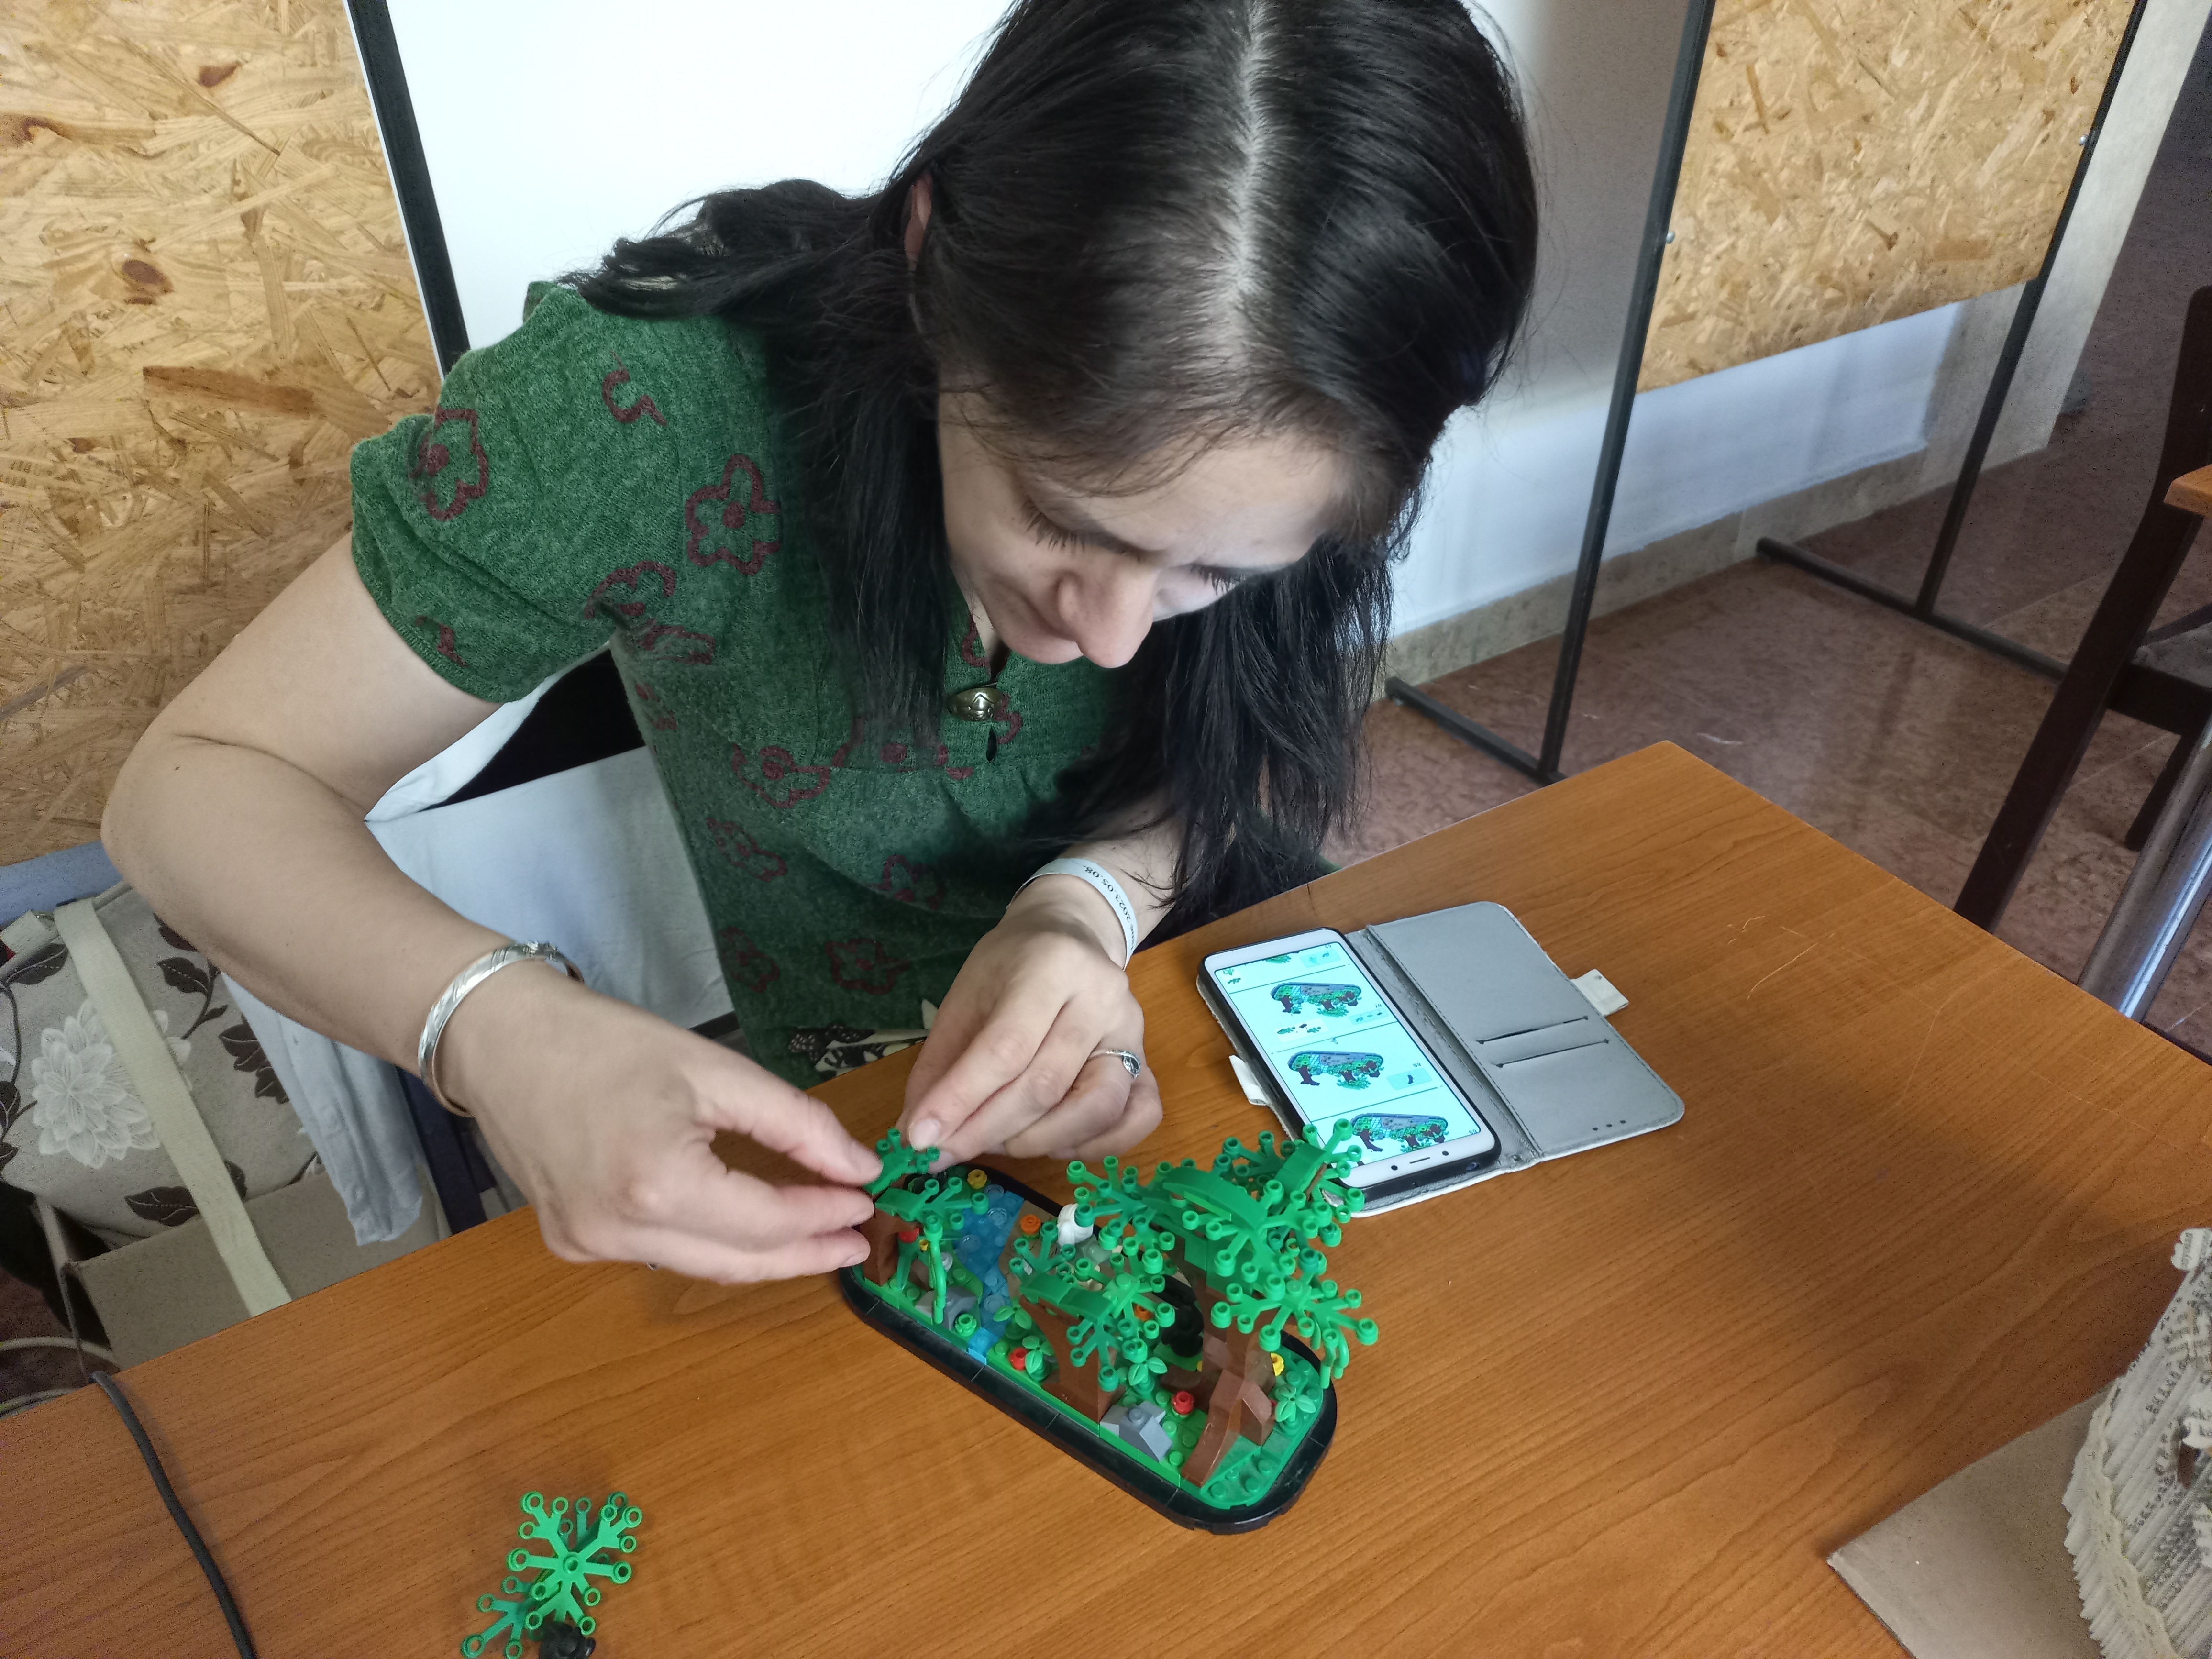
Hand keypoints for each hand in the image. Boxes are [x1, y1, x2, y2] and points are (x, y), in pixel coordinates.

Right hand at [434, 964, 879, 1280]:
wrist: (501, 1040)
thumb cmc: (606, 1042)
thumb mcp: (715, 1069)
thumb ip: (795, 1123)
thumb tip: (859, 1167)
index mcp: (655, 1184)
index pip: (766, 1222)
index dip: (824, 1216)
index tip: (868, 1202)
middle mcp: (617, 1232)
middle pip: (738, 1262)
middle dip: (805, 1254)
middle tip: (857, 1241)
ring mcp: (588, 1245)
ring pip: (702, 1266)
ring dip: (762, 1253)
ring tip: (817, 1233)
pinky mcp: (572, 1243)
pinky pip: (662, 1253)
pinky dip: (711, 1242)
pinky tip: (746, 1223)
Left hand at [897, 876, 1162, 1163]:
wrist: (1073, 934)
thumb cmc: (1011, 965)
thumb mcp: (965, 996)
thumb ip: (941, 1064)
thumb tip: (916, 1135)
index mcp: (1051, 965)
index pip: (1006, 1047)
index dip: (960, 1099)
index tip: (919, 1139)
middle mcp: (1103, 997)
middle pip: (1046, 1085)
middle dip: (987, 1130)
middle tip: (946, 1151)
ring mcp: (1133, 1031)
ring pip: (1096, 1109)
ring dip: (1037, 1142)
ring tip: (996, 1143)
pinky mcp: (1149, 1059)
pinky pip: (1138, 1118)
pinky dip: (1094, 1146)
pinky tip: (1053, 1143)